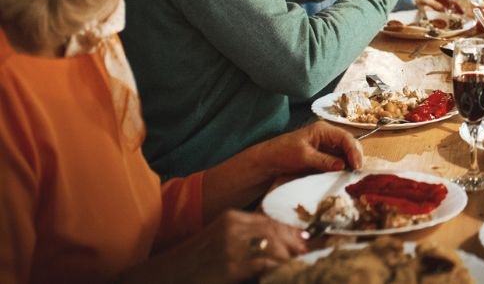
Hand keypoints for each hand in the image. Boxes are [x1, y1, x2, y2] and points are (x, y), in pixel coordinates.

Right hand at [161, 210, 307, 282]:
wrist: (165, 276)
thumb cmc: (194, 263)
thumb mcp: (218, 241)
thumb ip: (243, 238)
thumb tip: (275, 244)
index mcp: (231, 218)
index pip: (269, 220)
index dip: (290, 230)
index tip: (305, 239)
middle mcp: (233, 227)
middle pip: (275, 231)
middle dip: (295, 243)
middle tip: (307, 254)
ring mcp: (232, 245)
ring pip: (275, 246)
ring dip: (290, 257)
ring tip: (300, 265)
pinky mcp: (231, 265)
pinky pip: (266, 264)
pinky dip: (280, 269)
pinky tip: (286, 273)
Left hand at [253, 121, 362, 177]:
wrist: (269, 161)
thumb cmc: (283, 152)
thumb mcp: (303, 156)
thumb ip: (323, 160)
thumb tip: (342, 165)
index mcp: (323, 130)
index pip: (345, 137)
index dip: (353, 150)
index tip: (356, 165)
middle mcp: (328, 136)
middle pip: (349, 144)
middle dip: (355, 156)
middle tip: (358, 171)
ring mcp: (327, 147)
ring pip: (346, 153)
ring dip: (351, 163)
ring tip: (354, 174)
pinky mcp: (325, 157)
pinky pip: (339, 161)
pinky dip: (344, 168)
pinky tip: (346, 175)